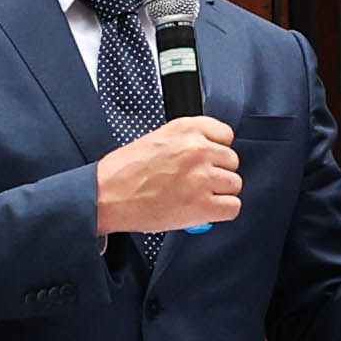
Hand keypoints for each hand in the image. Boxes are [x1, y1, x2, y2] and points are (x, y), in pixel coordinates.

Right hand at [94, 114, 242, 235]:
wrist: (106, 195)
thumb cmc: (124, 171)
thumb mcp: (158, 139)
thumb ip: (187, 142)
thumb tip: (210, 155)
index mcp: (186, 129)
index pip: (226, 135)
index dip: (216, 150)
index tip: (207, 160)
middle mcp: (197, 150)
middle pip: (232, 161)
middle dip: (217, 173)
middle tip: (197, 182)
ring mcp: (202, 178)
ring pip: (234, 184)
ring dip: (219, 193)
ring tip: (196, 196)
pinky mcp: (202, 205)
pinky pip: (233, 207)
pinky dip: (221, 212)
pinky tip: (202, 210)